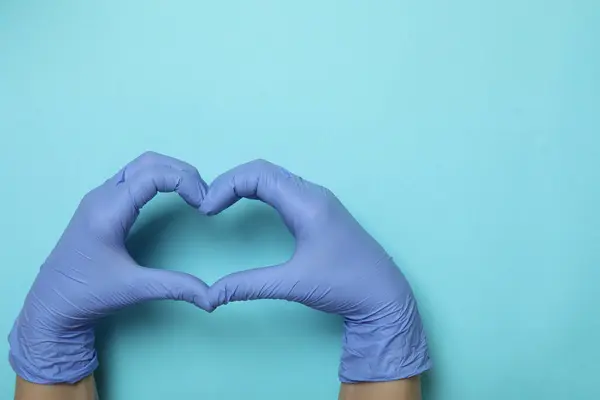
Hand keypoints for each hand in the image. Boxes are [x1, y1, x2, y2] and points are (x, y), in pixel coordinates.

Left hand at [9, 152, 212, 383]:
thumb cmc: (87, 295)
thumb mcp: (133, 290)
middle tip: (203, 195)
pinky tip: (171, 196)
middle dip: (181, 172)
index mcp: (108, 212)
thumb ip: (175, 287)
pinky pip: (133, 177)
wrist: (51, 305)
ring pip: (140, 166)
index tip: (203, 203)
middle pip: (148, 162)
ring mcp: (99, 198)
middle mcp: (101, 197)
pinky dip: (157, 178)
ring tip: (193, 193)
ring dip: (169, 172)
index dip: (184, 181)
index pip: (152, 175)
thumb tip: (211, 297)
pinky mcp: (100, 204)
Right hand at [201, 159, 430, 382]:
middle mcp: (313, 194)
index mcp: (308, 203)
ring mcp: (317, 200)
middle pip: (263, 170)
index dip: (226, 185)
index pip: (259, 174)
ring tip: (219, 204)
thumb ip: (250, 286)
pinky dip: (257, 192)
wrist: (383, 295)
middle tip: (208, 206)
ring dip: (243, 185)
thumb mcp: (294, 284)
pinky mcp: (317, 210)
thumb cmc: (344, 285)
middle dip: (230, 183)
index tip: (207, 209)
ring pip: (273, 177)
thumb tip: (210, 295)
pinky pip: (282, 188)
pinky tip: (246, 206)